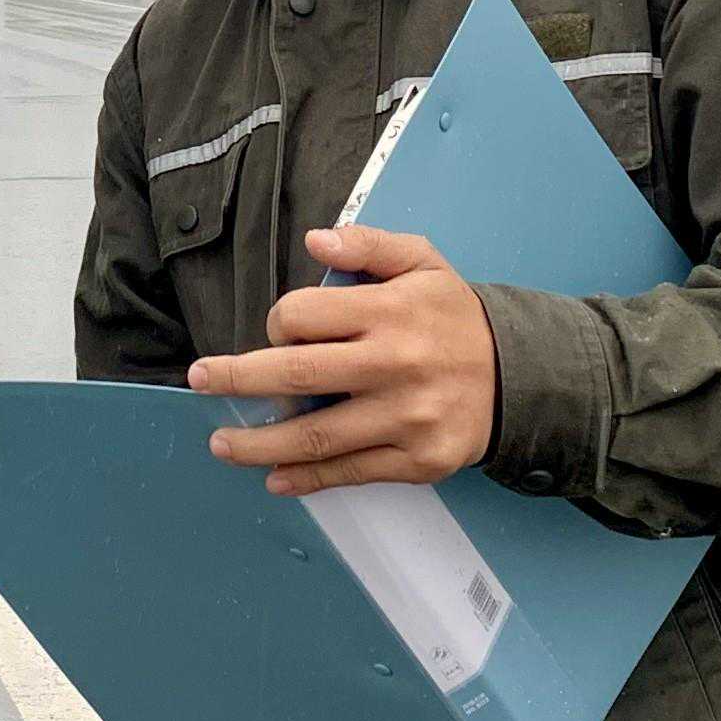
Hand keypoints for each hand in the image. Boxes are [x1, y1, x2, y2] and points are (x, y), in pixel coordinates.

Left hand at [192, 226, 498, 495]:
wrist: (520, 376)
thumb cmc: (455, 317)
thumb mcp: (422, 262)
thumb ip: (367, 245)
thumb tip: (316, 241)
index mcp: (391, 312)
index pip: (303, 317)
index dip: (277, 324)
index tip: (276, 332)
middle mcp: (396, 364)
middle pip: (296, 376)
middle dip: (236, 379)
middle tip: (200, 380)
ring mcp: (406, 417)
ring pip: (315, 436)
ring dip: (257, 443)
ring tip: (222, 443)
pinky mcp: (418, 460)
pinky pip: (350, 472)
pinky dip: (305, 478)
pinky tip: (273, 475)